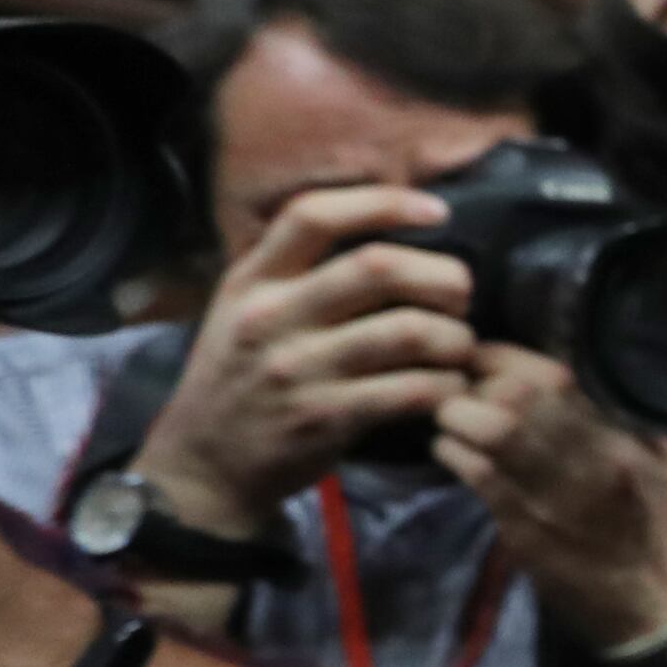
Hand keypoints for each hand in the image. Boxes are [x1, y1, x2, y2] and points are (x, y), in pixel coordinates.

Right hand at [131, 185, 476, 533]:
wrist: (205, 463)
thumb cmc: (240, 377)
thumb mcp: (243, 309)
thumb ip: (296, 270)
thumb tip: (385, 228)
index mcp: (252, 279)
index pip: (315, 215)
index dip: (384, 203)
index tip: (436, 212)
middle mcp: (271, 317)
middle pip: (378, 267)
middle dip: (441, 276)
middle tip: (460, 295)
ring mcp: (297, 369)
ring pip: (407, 331)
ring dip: (454, 337)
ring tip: (460, 346)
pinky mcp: (324, 418)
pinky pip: (410, 390)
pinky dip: (445, 385)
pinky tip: (448, 387)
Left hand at [431, 345, 666, 652]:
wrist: (656, 605)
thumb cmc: (662, 520)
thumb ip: (632, 411)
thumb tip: (575, 363)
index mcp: (634, 434)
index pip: (559, 372)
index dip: (507, 357)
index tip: (488, 357)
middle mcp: (599, 458)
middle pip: (521, 393)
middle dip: (477, 381)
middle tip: (461, 384)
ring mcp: (559, 496)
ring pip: (491, 430)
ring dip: (457, 415)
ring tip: (452, 417)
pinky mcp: (526, 529)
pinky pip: (475, 475)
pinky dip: (452, 453)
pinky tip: (452, 450)